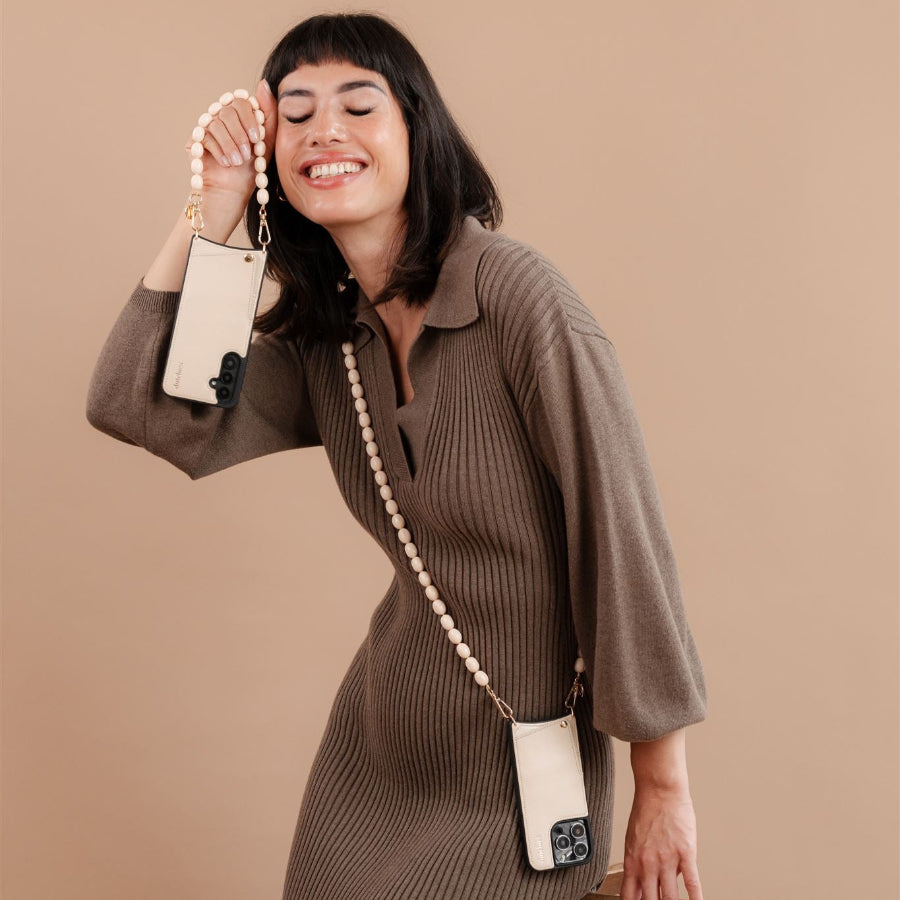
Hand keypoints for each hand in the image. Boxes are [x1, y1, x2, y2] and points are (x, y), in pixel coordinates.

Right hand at [183, 79, 277, 200]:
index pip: (241, 101)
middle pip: (228, 111)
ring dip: (231, 145)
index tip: (257, 139)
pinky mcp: (195, 140)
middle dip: (240, 134)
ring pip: (217, 124)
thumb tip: (263, 83)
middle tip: (248, 154)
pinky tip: (227, 164)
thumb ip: (268, 114)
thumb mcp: (266, 141)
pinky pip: (206, 137)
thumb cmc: (252, 168)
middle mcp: (221, 116)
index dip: (249, 119)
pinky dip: (220, 151)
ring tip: (238, 162)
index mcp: (238, 114)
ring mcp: (207, 126)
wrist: (234, 191)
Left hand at [620, 786, 702, 899]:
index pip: (629, 895)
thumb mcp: (634, 838)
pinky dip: (695, 898)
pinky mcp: (685, 853)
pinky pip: (692, 882)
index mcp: (633, 859)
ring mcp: (667, 859)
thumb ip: (642, 861)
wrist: (659, 789)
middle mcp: (648, 863)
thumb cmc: (646, 809)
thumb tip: (652, 881)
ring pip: (670, 897)